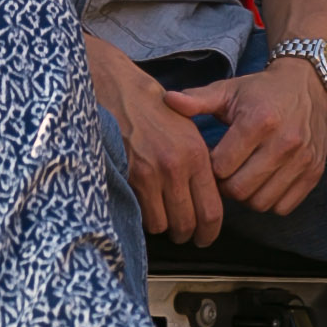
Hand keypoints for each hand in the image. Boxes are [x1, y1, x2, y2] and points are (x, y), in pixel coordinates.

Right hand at [84, 33, 224, 247]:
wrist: (115, 88)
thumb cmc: (150, 106)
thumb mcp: (186, 127)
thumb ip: (198, 162)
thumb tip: (204, 196)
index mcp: (196, 154)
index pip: (212, 210)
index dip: (209, 232)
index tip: (204, 238)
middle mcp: (176, 167)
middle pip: (188, 224)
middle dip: (186, 234)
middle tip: (182, 234)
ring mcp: (150, 174)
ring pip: (163, 225)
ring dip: (162, 225)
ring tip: (160, 215)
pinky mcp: (127, 176)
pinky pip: (141, 214)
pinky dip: (143, 215)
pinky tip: (142, 204)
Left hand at [164, 55, 326, 219]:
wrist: (308, 85)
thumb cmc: (261, 91)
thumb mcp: (228, 90)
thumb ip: (197, 100)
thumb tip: (167, 100)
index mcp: (258, 121)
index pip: (221, 166)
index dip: (211, 167)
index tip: (212, 158)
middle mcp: (284, 142)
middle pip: (240, 190)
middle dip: (226, 186)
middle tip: (225, 173)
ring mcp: (302, 160)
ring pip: (261, 203)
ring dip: (247, 196)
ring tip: (243, 177)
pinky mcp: (314, 172)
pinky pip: (284, 207)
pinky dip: (270, 201)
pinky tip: (264, 182)